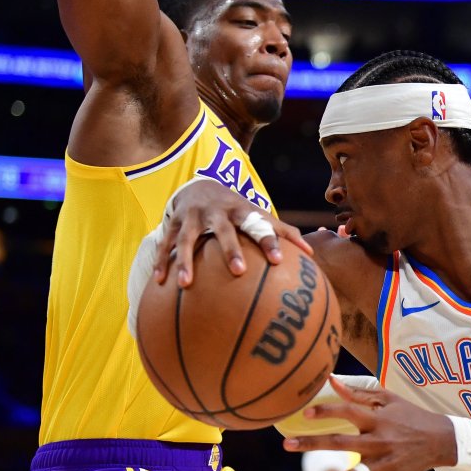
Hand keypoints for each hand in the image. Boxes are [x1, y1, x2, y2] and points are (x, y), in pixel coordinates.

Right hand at [152, 179, 311, 287]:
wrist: (199, 186)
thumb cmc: (237, 210)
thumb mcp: (258, 216)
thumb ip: (284, 232)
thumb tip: (311, 253)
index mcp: (242, 212)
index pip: (259, 225)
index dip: (269, 241)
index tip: (278, 261)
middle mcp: (218, 213)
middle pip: (224, 231)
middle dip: (231, 250)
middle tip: (238, 272)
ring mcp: (193, 217)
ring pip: (188, 239)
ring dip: (186, 261)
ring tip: (186, 284)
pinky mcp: (174, 224)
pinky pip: (165, 244)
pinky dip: (162, 262)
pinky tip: (159, 282)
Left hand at [282, 376, 456, 470]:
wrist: (443, 440)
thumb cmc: (412, 415)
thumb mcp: (389, 399)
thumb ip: (359, 392)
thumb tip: (331, 381)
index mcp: (378, 419)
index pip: (347, 412)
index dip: (326, 411)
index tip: (305, 413)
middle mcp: (379, 441)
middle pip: (341, 443)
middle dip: (312, 444)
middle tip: (287, 445)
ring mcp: (384, 463)